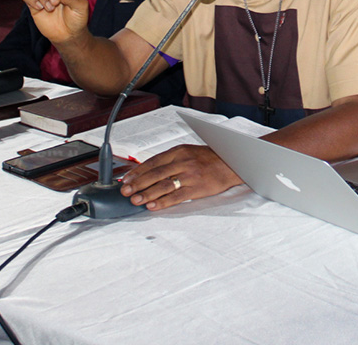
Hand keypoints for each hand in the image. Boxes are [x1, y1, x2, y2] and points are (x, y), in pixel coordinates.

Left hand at [120, 144, 242, 210]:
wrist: (232, 163)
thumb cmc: (208, 158)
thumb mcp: (188, 152)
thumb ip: (170, 160)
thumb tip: (149, 172)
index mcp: (178, 151)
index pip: (153, 162)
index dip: (138, 172)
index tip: (126, 180)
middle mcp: (183, 161)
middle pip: (155, 173)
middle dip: (137, 183)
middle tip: (125, 192)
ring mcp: (190, 175)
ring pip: (163, 185)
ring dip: (147, 194)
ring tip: (135, 200)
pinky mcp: (197, 188)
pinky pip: (177, 196)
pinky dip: (163, 202)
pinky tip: (153, 206)